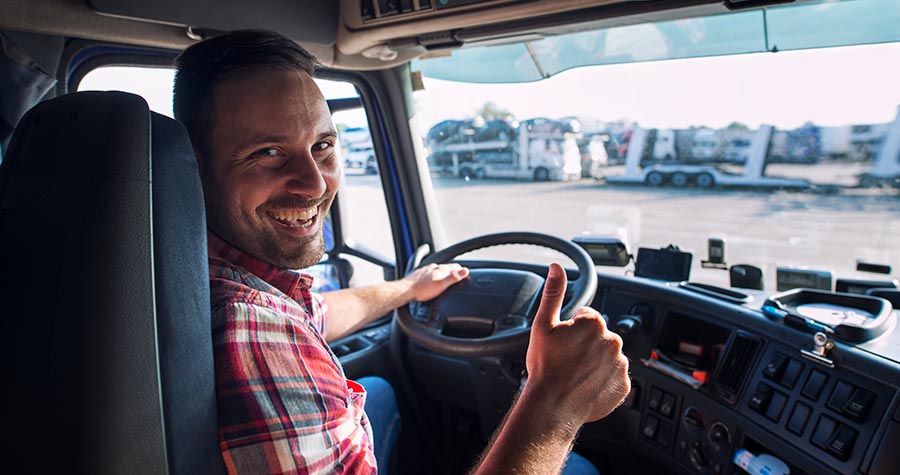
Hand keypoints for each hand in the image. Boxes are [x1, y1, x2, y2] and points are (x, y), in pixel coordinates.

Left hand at [403, 263, 468, 301]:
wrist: (406, 290)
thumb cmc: (422, 289)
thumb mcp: (441, 285)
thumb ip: (454, 277)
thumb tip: (465, 271)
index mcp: (440, 269)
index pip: (455, 266)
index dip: (461, 270)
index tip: (465, 273)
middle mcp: (433, 268)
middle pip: (446, 268)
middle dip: (452, 271)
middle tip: (457, 275)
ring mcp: (426, 271)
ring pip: (437, 270)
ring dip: (443, 273)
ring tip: (446, 278)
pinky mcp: (419, 275)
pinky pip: (429, 274)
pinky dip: (433, 277)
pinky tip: (432, 281)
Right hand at [524, 263, 630, 423]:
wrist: (552, 405)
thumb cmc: (545, 366)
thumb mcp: (543, 325)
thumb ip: (554, 293)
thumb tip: (557, 267)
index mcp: (595, 323)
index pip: (587, 316)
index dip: (571, 328)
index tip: (562, 342)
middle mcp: (613, 340)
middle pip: (599, 336)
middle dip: (585, 343)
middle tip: (567, 358)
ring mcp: (620, 364)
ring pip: (607, 355)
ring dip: (595, 361)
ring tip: (575, 373)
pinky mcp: (623, 385)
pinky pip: (614, 376)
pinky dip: (603, 379)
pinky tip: (585, 384)